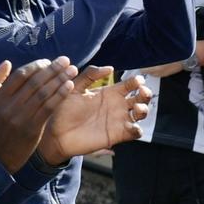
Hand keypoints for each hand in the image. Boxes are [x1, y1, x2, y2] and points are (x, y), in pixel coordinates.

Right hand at [0, 57, 77, 171]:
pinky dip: (60, 95)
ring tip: (72, 70)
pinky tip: (70, 86)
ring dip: (60, 80)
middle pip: (35, 82)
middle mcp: (10, 107)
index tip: (48, 61)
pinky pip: (49, 108)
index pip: (20, 75)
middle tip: (66, 60)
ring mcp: (22, 118)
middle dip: (52, 69)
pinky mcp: (33, 129)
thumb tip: (7, 63)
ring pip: (44, 94)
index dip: (36, 66)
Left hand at [38, 67, 153, 163]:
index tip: (137, 80)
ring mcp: (119, 121)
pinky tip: (132, 126)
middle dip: (146, 93)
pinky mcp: (118, 135)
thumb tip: (110, 68)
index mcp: (109, 93)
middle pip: (140, 97)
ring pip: (141, 113)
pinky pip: (135, 132)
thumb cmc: (64, 110)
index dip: (136, 81)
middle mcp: (117, 106)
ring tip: (137, 108)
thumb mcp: (74, 88)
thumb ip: (89, 75)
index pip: (129, 84)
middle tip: (142, 92)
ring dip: (144, 109)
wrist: (57, 133)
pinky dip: (138, 129)